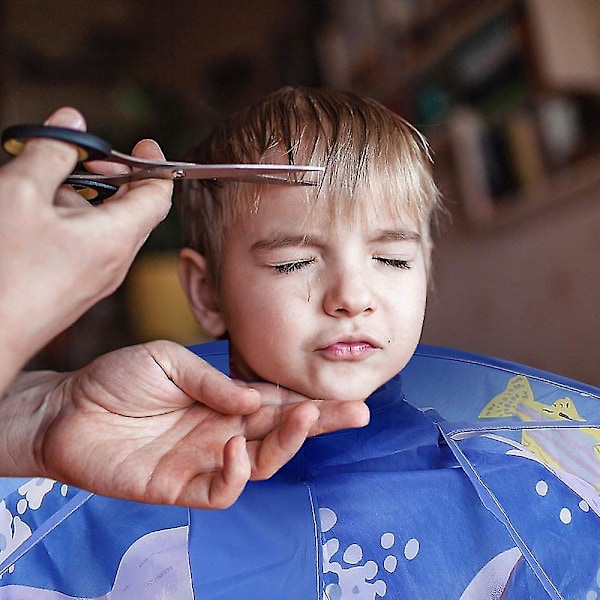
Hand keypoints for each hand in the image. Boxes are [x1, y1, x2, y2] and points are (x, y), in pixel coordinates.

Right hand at [0, 107, 172, 386]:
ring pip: (106, 227)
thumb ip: (52, 152)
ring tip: (45, 184)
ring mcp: (96, 279)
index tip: (145, 145)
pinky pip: (87, 247)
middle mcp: (115, 262)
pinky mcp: (75, 289)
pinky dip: (72, 222)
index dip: (157, 166)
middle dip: (113, 177)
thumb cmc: (3, 269)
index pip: (158, 196)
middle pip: (134, 210)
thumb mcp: (22, 194)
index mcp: (117, 237)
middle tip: (82, 158)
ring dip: (85, 199)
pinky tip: (36, 216)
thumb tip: (72, 124)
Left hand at [4, 341, 368, 508]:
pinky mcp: (180, 487)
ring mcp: (204, 461)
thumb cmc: (119, 379)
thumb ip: (213, 381)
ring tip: (305, 417)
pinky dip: (236, 473)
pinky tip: (235, 447)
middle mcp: (222, 431)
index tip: (345, 392)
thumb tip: (256, 399)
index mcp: (223, 401)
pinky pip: (221, 490)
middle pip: (281, 433)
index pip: (277, 402)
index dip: (309, 399)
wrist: (69, 408)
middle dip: (321, 423)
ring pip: (262, 463)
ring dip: (288, 443)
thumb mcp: (170, 361)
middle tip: (355, 412)